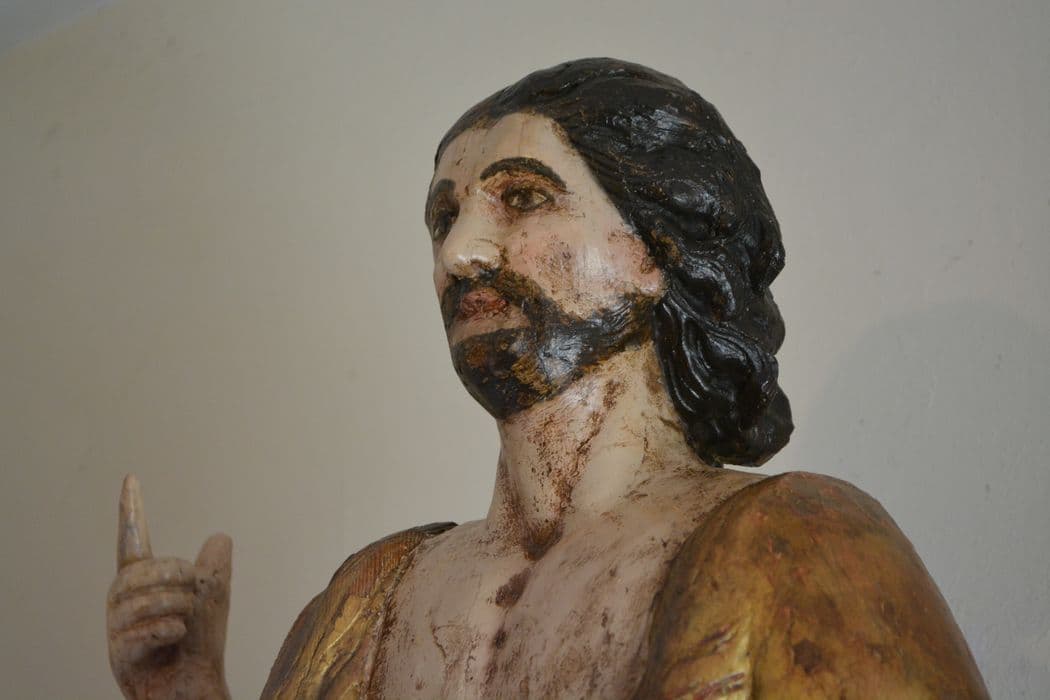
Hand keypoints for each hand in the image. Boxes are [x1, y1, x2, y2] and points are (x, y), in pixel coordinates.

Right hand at [106, 475, 231, 699]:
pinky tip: (176, 638)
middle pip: (145, 570)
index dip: (132, 510)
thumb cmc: (202, 645)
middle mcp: (122, 601)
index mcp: (143, 582)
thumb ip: (213, 566)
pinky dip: (169, 632)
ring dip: (177, 609)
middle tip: (191, 598)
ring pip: (145, 600)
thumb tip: (220, 536)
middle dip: (177, 579)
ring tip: (183, 625)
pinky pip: (144, 630)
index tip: (131, 478)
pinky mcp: (120, 655)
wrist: (196, 687)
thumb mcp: (213, 597)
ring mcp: (117, 629)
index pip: (134, 539)